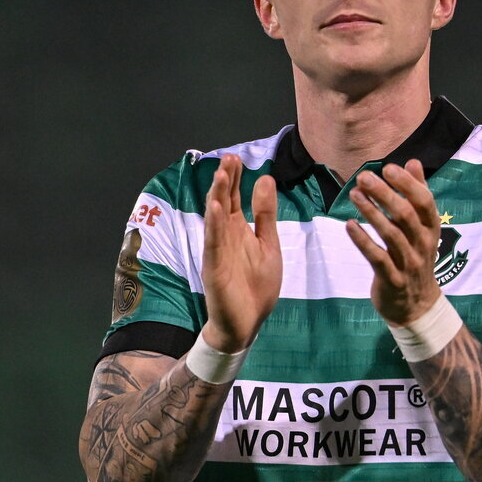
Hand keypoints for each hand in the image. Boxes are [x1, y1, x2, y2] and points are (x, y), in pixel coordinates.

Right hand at [201, 154, 281, 350]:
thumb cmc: (256, 286)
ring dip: (217, 196)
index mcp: (238, 231)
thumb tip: (266, 179)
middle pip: (223, 202)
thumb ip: (265, 215)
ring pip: (216, 219)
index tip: (236, 157)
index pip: (233, 198)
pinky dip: (214, 225)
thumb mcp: (268, 244)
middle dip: (225, 180)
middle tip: (228, 157)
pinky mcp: (214, 268)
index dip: (234, 178)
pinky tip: (215, 207)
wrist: (247, 323)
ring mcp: (217, 251)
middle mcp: (225, 237)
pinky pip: (213, 243)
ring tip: (220, 174)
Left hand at [346, 159, 441, 326]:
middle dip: (384, 194)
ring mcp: (408, 263)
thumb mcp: (422, 227)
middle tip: (363, 177)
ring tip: (354, 194)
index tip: (388, 168)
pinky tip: (349, 225)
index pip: (424, 202)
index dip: (407, 184)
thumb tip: (413, 162)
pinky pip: (377, 258)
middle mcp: (422, 244)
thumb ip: (417, 194)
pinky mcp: (392, 280)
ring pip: (390, 234)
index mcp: (431, 228)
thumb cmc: (415, 257)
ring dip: (370, 213)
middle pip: (405, 215)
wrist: (416, 306)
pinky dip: (362, 241)